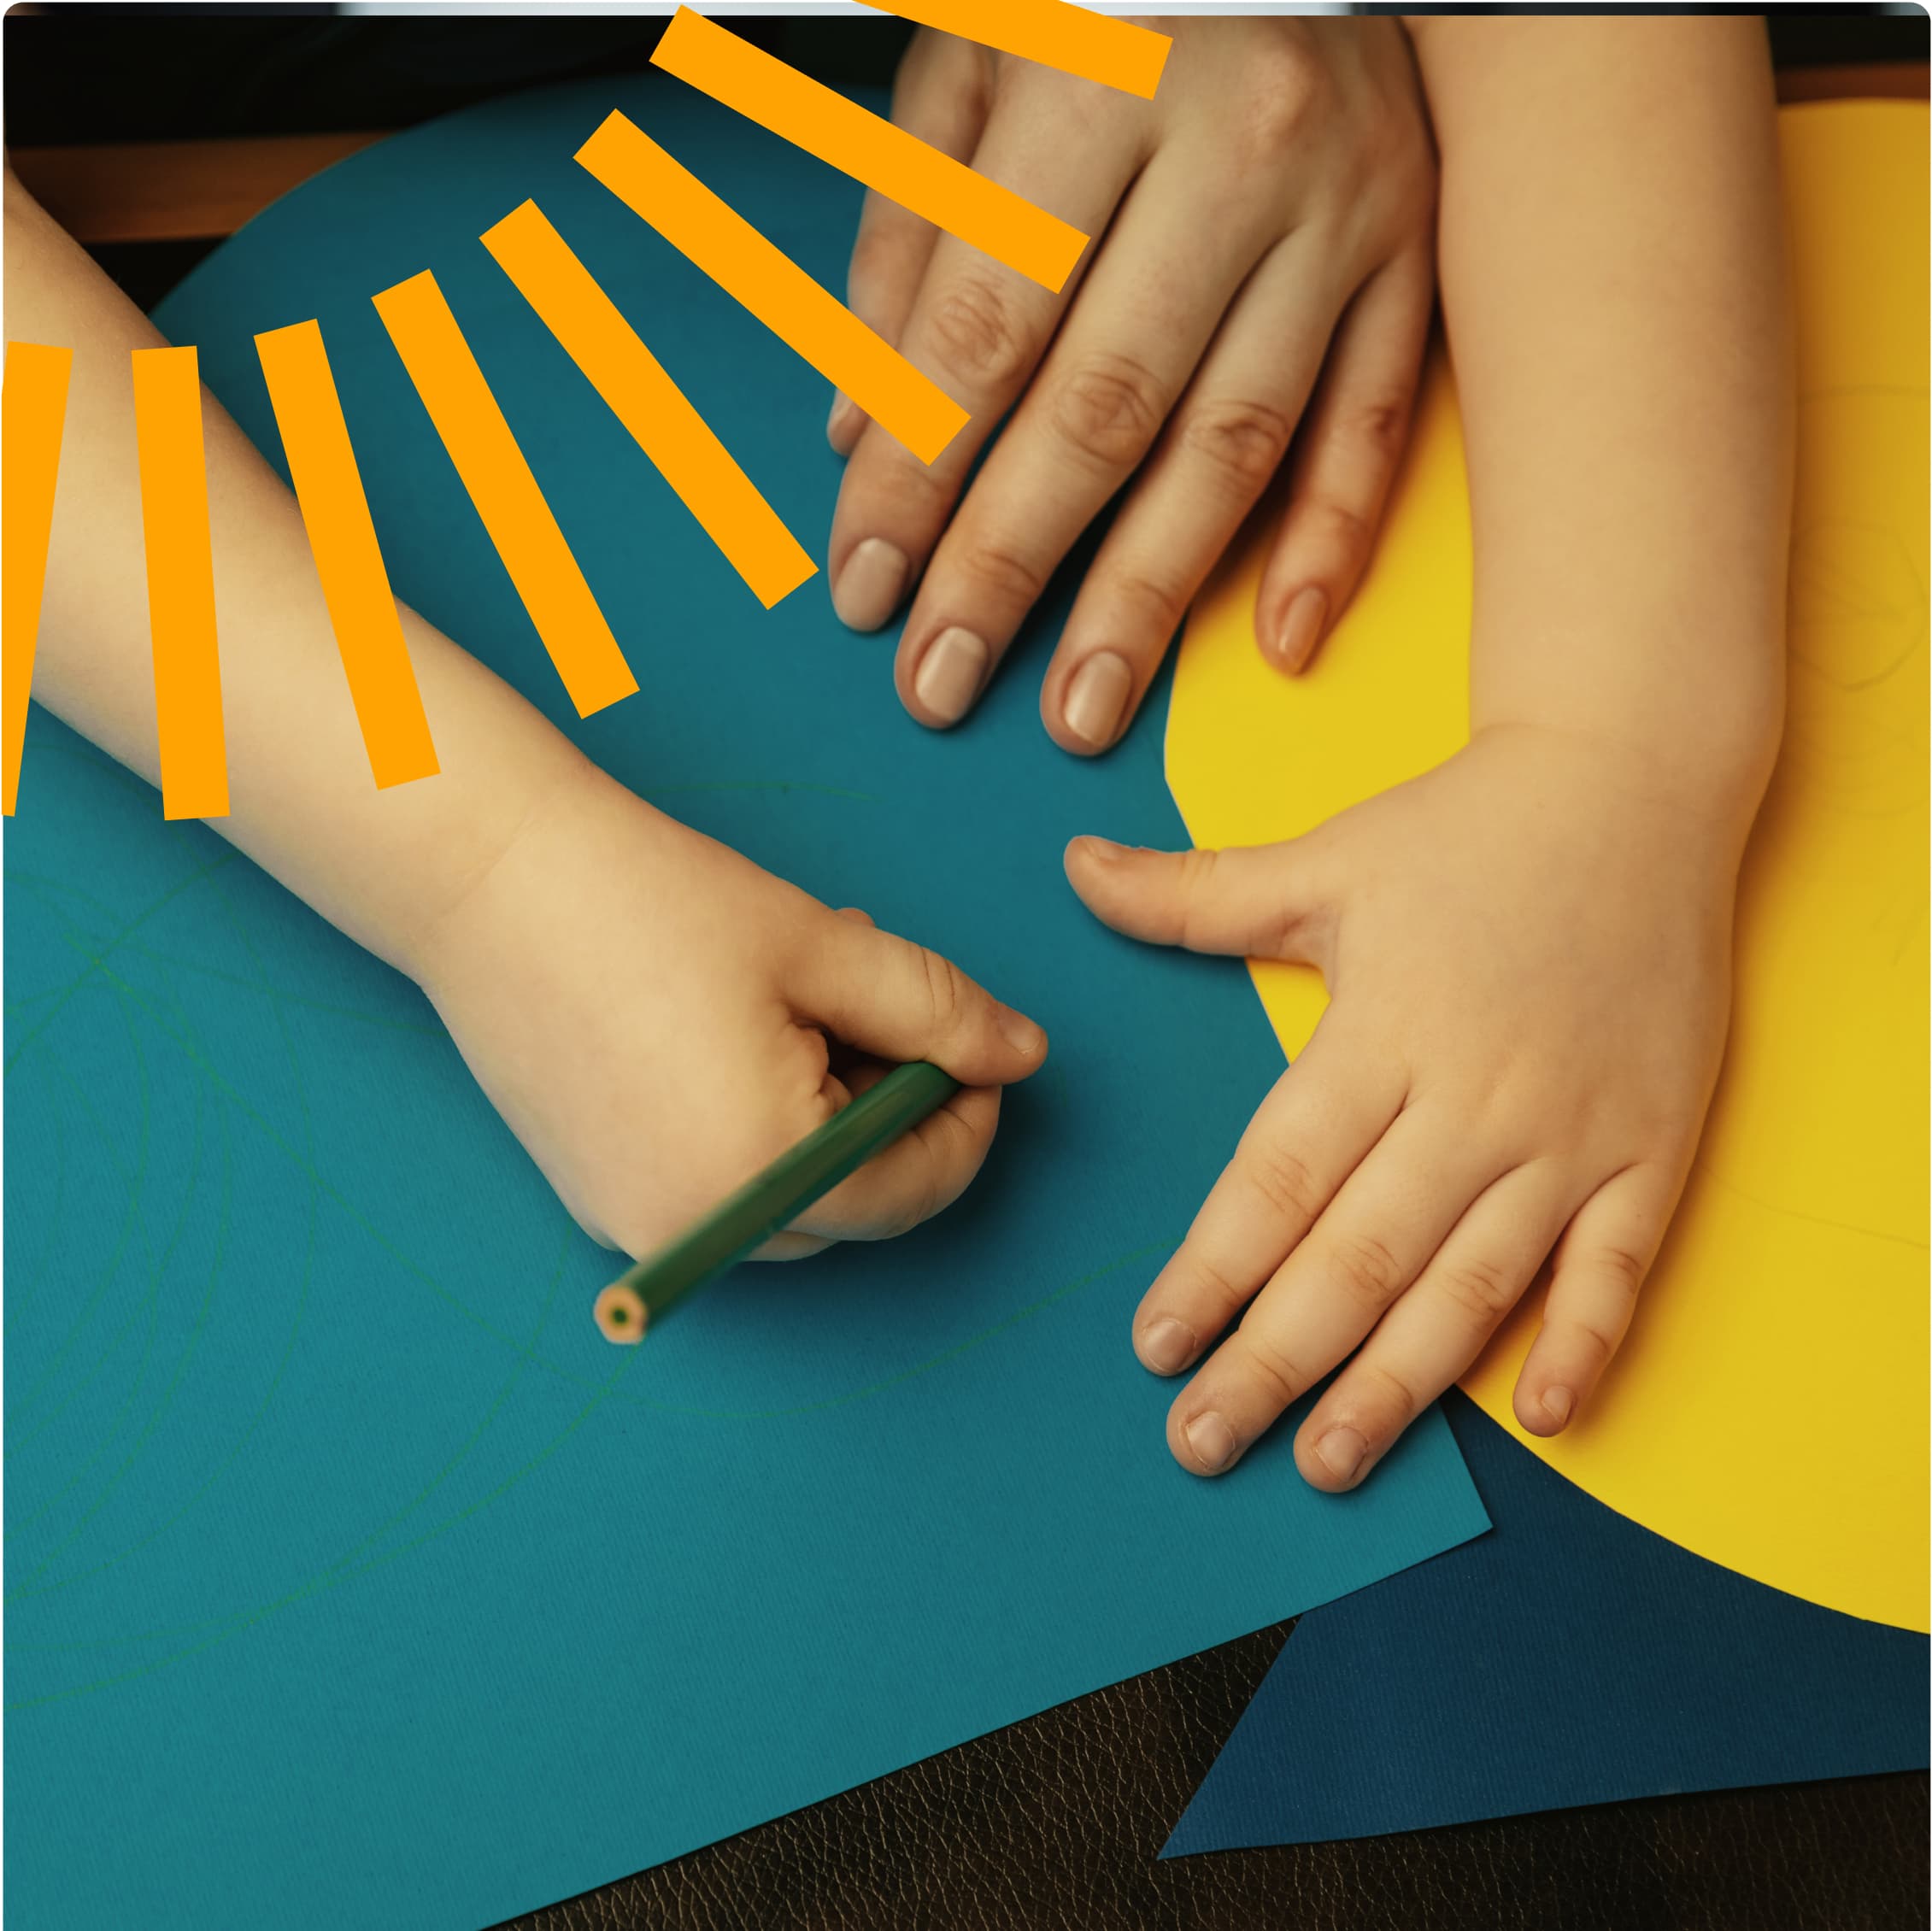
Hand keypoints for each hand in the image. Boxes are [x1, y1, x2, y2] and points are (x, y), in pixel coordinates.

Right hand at [411, 764, 1046, 1259]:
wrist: (486, 879)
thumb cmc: (651, 905)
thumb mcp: (826, 949)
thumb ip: (940, 1012)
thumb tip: (1024, 1054)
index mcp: (764, 1179)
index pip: (914, 1190)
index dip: (966, 1119)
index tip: (980, 1052)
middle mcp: (696, 1229)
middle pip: (852, 1202)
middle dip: (891, 1109)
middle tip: (879, 1002)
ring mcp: (635, 1224)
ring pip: (790, 1198)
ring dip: (828, 1115)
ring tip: (806, 999)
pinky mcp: (598, 1198)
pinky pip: (719, 1187)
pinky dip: (759, 1127)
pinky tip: (743, 1028)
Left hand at [827, 16, 1436, 749]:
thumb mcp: (976, 48)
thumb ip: (909, 228)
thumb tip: (857, 423)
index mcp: (1109, 80)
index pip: (987, 328)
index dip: (917, 475)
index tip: (866, 584)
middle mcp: (1241, 154)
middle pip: (1106, 409)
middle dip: (1009, 564)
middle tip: (939, 680)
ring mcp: (1346, 213)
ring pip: (1236, 444)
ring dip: (1151, 598)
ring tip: (1081, 709)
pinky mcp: (1418, 254)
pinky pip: (1373, 423)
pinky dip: (1329, 543)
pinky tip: (1273, 646)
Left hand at [1065, 725, 1741, 1484]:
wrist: (1635, 779)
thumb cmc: (1467, 827)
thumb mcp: (1323, 856)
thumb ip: (1194, 893)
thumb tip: (1073, 870)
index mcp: (1380, 1029)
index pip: (1276, 1180)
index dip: (1211, 1271)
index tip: (1154, 1345)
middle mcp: (1471, 1096)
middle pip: (1357, 1257)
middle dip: (1274, 1361)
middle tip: (1203, 1441)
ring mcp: (1568, 1130)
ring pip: (1472, 1285)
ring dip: (1397, 1384)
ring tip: (1328, 1461)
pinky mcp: (1652, 1144)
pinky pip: (1618, 1265)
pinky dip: (1583, 1343)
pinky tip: (1534, 1421)